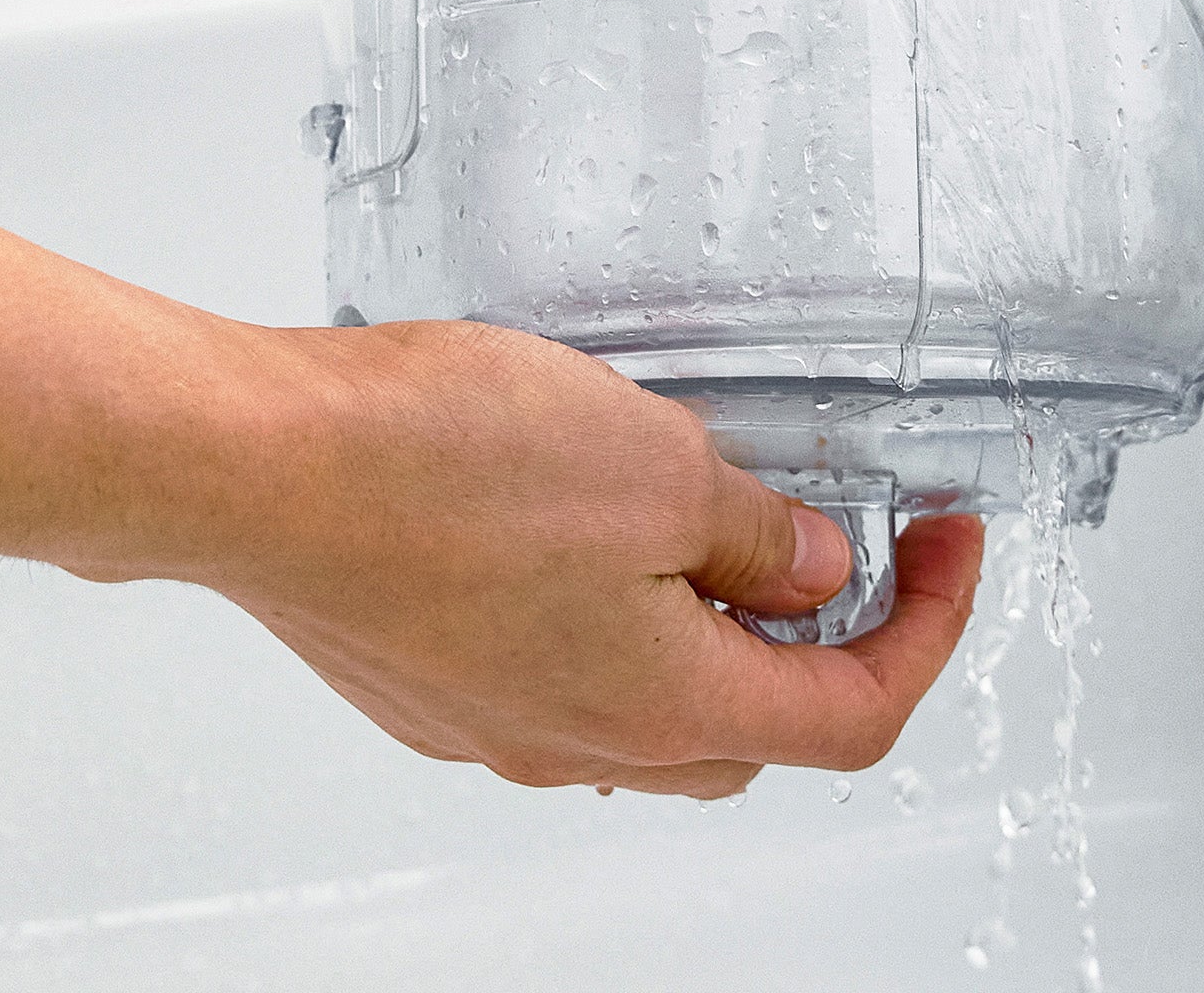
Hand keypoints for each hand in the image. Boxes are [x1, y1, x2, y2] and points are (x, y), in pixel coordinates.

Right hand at [213, 319, 983, 798]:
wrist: (255, 469)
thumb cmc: (436, 466)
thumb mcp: (661, 464)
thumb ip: (758, 533)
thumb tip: (815, 572)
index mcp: (665, 706)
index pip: (853, 715)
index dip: (929, 631)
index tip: (948, 547)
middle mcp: (580, 740)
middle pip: (755, 726)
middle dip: (821, 639)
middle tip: (845, 532)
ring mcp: (495, 719)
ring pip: (652, 701)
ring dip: (709, 622)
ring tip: (711, 504)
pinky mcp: (429, 678)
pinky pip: (559, 668)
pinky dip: (615, 612)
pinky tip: (588, 518)